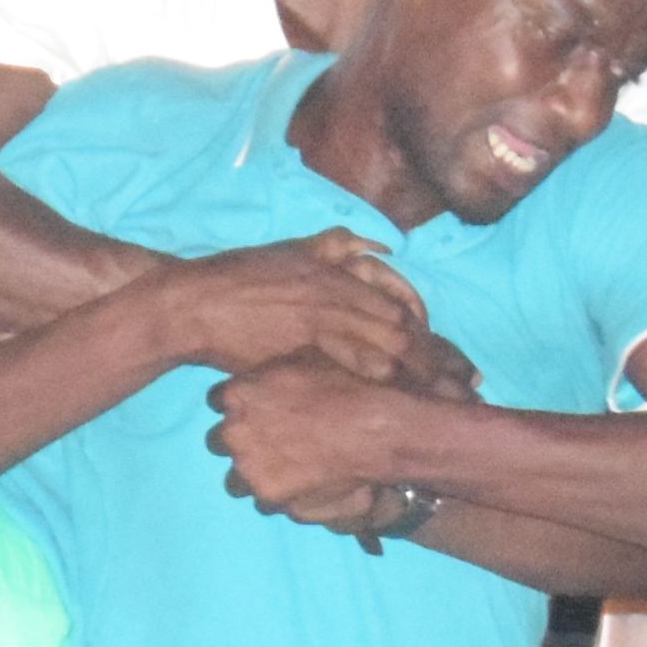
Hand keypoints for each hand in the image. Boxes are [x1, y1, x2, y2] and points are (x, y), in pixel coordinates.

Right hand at [148, 234, 445, 390]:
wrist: (192, 305)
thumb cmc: (238, 276)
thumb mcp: (294, 249)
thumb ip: (338, 244)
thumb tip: (383, 245)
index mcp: (338, 275)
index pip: (400, 306)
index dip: (429, 335)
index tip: (446, 359)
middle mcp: (335, 298)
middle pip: (402, 333)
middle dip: (433, 364)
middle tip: (455, 388)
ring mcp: (318, 326)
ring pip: (383, 353)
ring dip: (411, 379)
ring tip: (432, 402)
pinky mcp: (299, 353)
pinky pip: (349, 370)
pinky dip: (374, 386)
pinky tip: (387, 402)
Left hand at [204, 361, 426, 531]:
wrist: (379, 427)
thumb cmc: (348, 386)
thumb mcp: (306, 358)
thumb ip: (272, 371)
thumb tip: (264, 376)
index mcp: (238, 395)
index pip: (217, 402)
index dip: (239, 407)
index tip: (257, 410)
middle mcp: (234, 434)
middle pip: (219, 443)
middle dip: (240, 443)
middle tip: (270, 443)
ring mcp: (250, 470)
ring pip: (237, 479)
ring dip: (255, 474)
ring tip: (287, 470)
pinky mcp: (271, 497)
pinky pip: (265, 502)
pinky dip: (281, 496)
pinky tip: (304, 486)